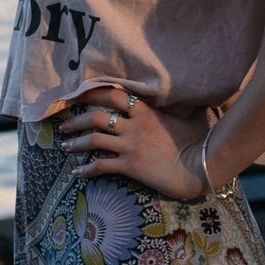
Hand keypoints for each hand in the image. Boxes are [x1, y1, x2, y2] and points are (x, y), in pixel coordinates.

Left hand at [56, 82, 206, 199]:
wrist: (200, 165)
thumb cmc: (199, 140)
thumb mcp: (190, 114)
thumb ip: (181, 104)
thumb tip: (190, 91)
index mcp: (145, 110)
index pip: (112, 95)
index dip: (92, 94)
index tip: (77, 95)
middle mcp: (133, 125)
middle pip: (96, 117)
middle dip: (76, 119)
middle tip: (64, 123)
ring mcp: (130, 146)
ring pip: (94, 140)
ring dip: (76, 142)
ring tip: (65, 145)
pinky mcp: (130, 166)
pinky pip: (101, 166)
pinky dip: (86, 169)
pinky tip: (77, 173)